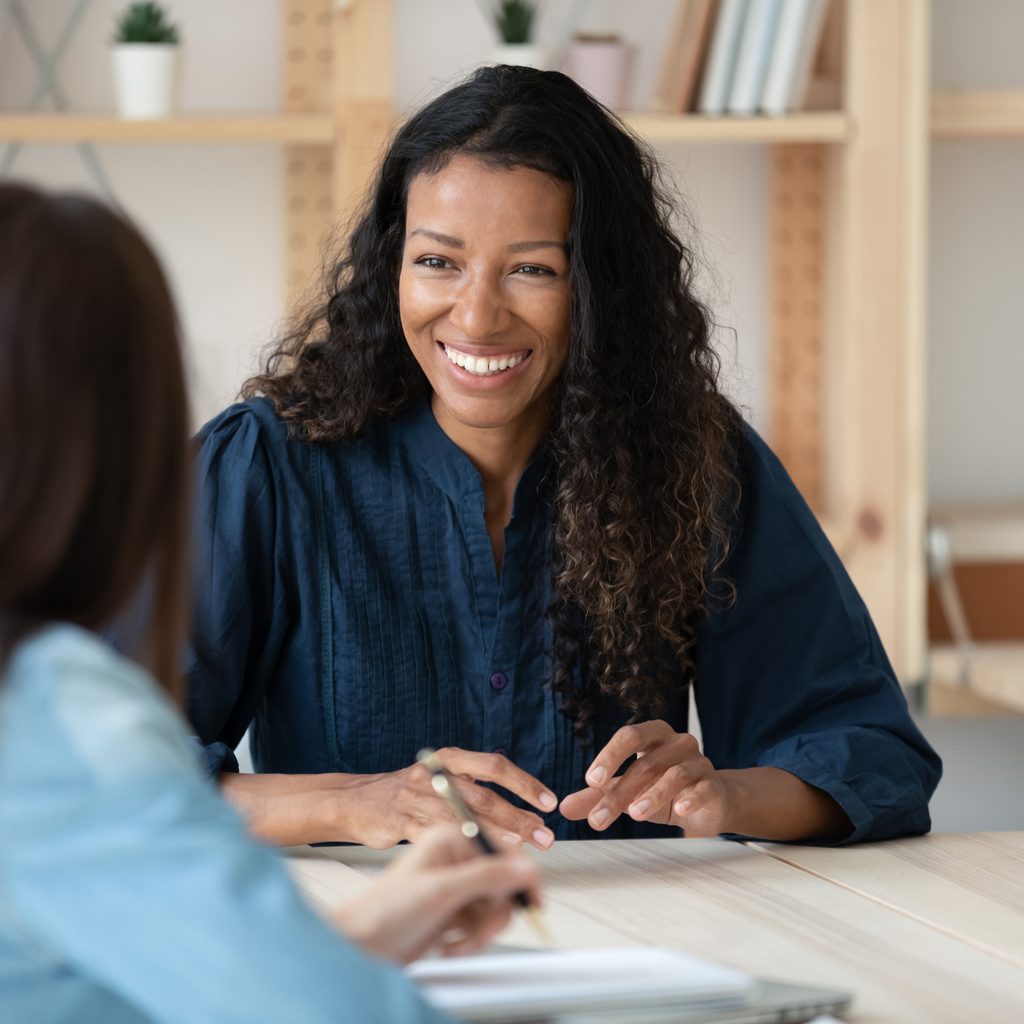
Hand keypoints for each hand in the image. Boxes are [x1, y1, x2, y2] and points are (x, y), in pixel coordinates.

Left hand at [333, 825, 540, 963]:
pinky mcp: (454, 912)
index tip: (532, 901)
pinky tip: (450, 945)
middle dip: (493, 914)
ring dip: (481, 932)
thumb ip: (486, 877)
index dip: (521, 877)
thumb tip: (526, 867)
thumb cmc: (383, 912)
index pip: (504, 851)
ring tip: (457, 942)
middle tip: (480, 931)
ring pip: (495, 908)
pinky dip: (471, 939)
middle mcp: (457, 859)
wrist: (358, 948)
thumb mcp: (440, 891)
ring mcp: (456, 887)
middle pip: (504, 884)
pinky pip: (482, 925)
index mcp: (453, 839)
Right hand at [347, 749, 557, 849]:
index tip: (547, 802)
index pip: (494, 766)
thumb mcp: (441, 777)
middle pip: (484, 796)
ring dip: (497, 835)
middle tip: (545, 834)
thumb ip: (476, 790)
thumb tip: (522, 813)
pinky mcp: (403, 824)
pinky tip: (480, 860)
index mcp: (450, 759)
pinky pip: (439, 838)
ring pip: (465, 819)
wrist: (356, 802)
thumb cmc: (408, 793)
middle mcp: (436, 775)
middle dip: (518, 816)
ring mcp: (419, 799)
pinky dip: (461, 850)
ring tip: (523, 849)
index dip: (523, 783)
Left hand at [559, 721, 730, 835]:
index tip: (591, 781)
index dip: (609, 756)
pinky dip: (691, 797)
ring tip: (634, 814)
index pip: (629, 735)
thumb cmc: (662, 790)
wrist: (708, 805)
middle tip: (599, 818)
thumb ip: (597, 796)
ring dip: (653, 795)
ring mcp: (699, 762)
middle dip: (621, 789)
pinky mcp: (715, 785)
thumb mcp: (628, 792)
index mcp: (654, 735)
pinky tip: (679, 809)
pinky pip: (704, 787)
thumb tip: (564, 807)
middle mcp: (677, 742)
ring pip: (675, 773)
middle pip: (647, 761)